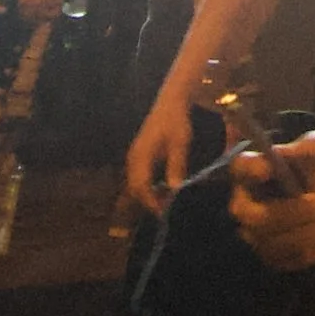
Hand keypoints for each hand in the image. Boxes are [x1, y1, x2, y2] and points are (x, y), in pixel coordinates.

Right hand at [126, 80, 201, 212]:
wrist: (171, 102)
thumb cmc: (176, 120)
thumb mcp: (180, 142)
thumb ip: (176, 165)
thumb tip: (175, 188)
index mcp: (141, 155)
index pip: (140, 186)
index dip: (150, 202)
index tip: (163, 213)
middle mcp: (133, 158)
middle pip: (134, 188)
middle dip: (148, 201)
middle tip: (165, 212)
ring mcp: (134, 157)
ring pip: (135, 183)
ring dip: (147, 195)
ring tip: (164, 203)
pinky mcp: (139, 156)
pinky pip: (138, 177)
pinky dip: (147, 186)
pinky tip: (160, 190)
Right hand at [230, 130, 314, 271]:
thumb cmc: (308, 166)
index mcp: (251, 169)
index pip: (242, 168)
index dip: (251, 170)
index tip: (267, 170)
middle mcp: (244, 205)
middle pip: (259, 219)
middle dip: (296, 213)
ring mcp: (254, 235)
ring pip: (275, 245)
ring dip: (311, 232)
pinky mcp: (271, 256)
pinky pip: (290, 261)